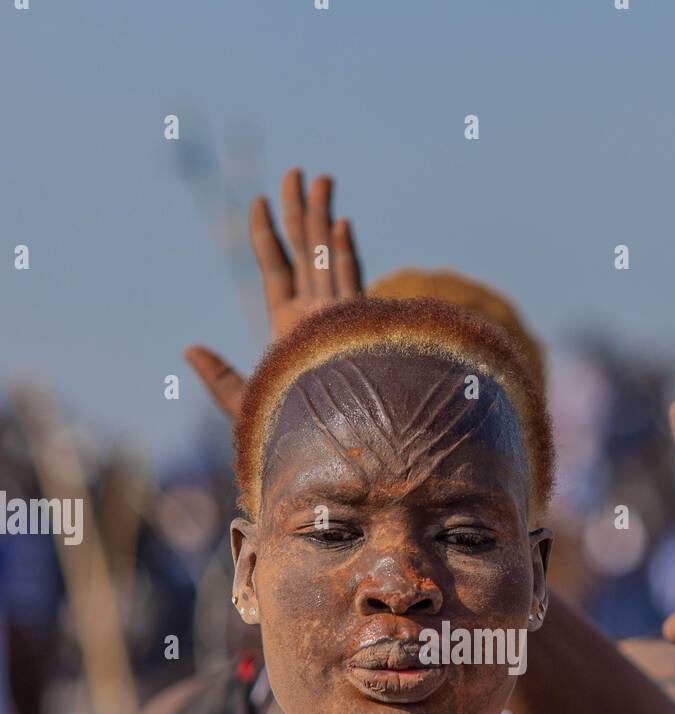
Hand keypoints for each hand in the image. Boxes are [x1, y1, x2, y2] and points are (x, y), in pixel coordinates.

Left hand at [184, 168, 361, 419]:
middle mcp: (316, 316)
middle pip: (305, 252)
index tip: (259, 201)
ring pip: (329, 256)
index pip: (276, 269)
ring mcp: (340, 319)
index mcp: (288, 327)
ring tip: (322, 178)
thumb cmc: (290, 434)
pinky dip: (345, 253)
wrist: (334, 450)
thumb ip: (218, 377)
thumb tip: (187, 348)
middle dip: (300, 211)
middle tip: (296, 172)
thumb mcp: (245, 404)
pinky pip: (351, 282)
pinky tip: (340, 223)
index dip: (267, 235)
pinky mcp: (358, 329)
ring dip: (324, 217)